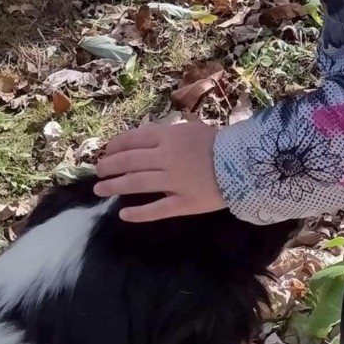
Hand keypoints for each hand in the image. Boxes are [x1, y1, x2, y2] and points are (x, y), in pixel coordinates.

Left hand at [94, 118, 226, 222]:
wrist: (246, 162)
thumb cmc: (218, 143)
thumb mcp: (191, 129)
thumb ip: (166, 135)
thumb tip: (141, 142)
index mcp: (169, 137)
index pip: (132, 140)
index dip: (114, 147)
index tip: (106, 153)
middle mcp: (167, 158)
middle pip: (129, 162)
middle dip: (108, 167)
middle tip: (97, 172)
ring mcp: (174, 182)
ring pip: (136, 184)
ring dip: (114, 186)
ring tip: (100, 190)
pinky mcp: (183, 203)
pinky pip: (156, 210)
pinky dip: (138, 213)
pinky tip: (123, 214)